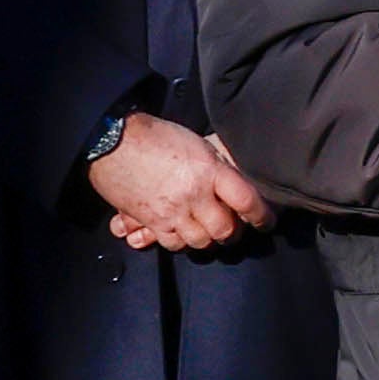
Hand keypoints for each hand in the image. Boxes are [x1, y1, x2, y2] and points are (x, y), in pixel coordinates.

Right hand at [86, 112, 275, 253]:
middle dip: (233, 233)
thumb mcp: (197, 144)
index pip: (246, 201)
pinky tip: (184, 232)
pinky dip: (181, 242)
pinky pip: (172, 243)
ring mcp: (171, 211)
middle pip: (224, 229)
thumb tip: (238, 178)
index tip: (266, 222)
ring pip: (200, 241)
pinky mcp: (151, 220)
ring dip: (208, 239)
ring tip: (209, 231)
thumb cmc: (156, 136)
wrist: (112, 140)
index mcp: (210, 171)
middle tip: (235, 229)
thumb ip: (218, 165)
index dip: (261, 216)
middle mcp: (194, 195)